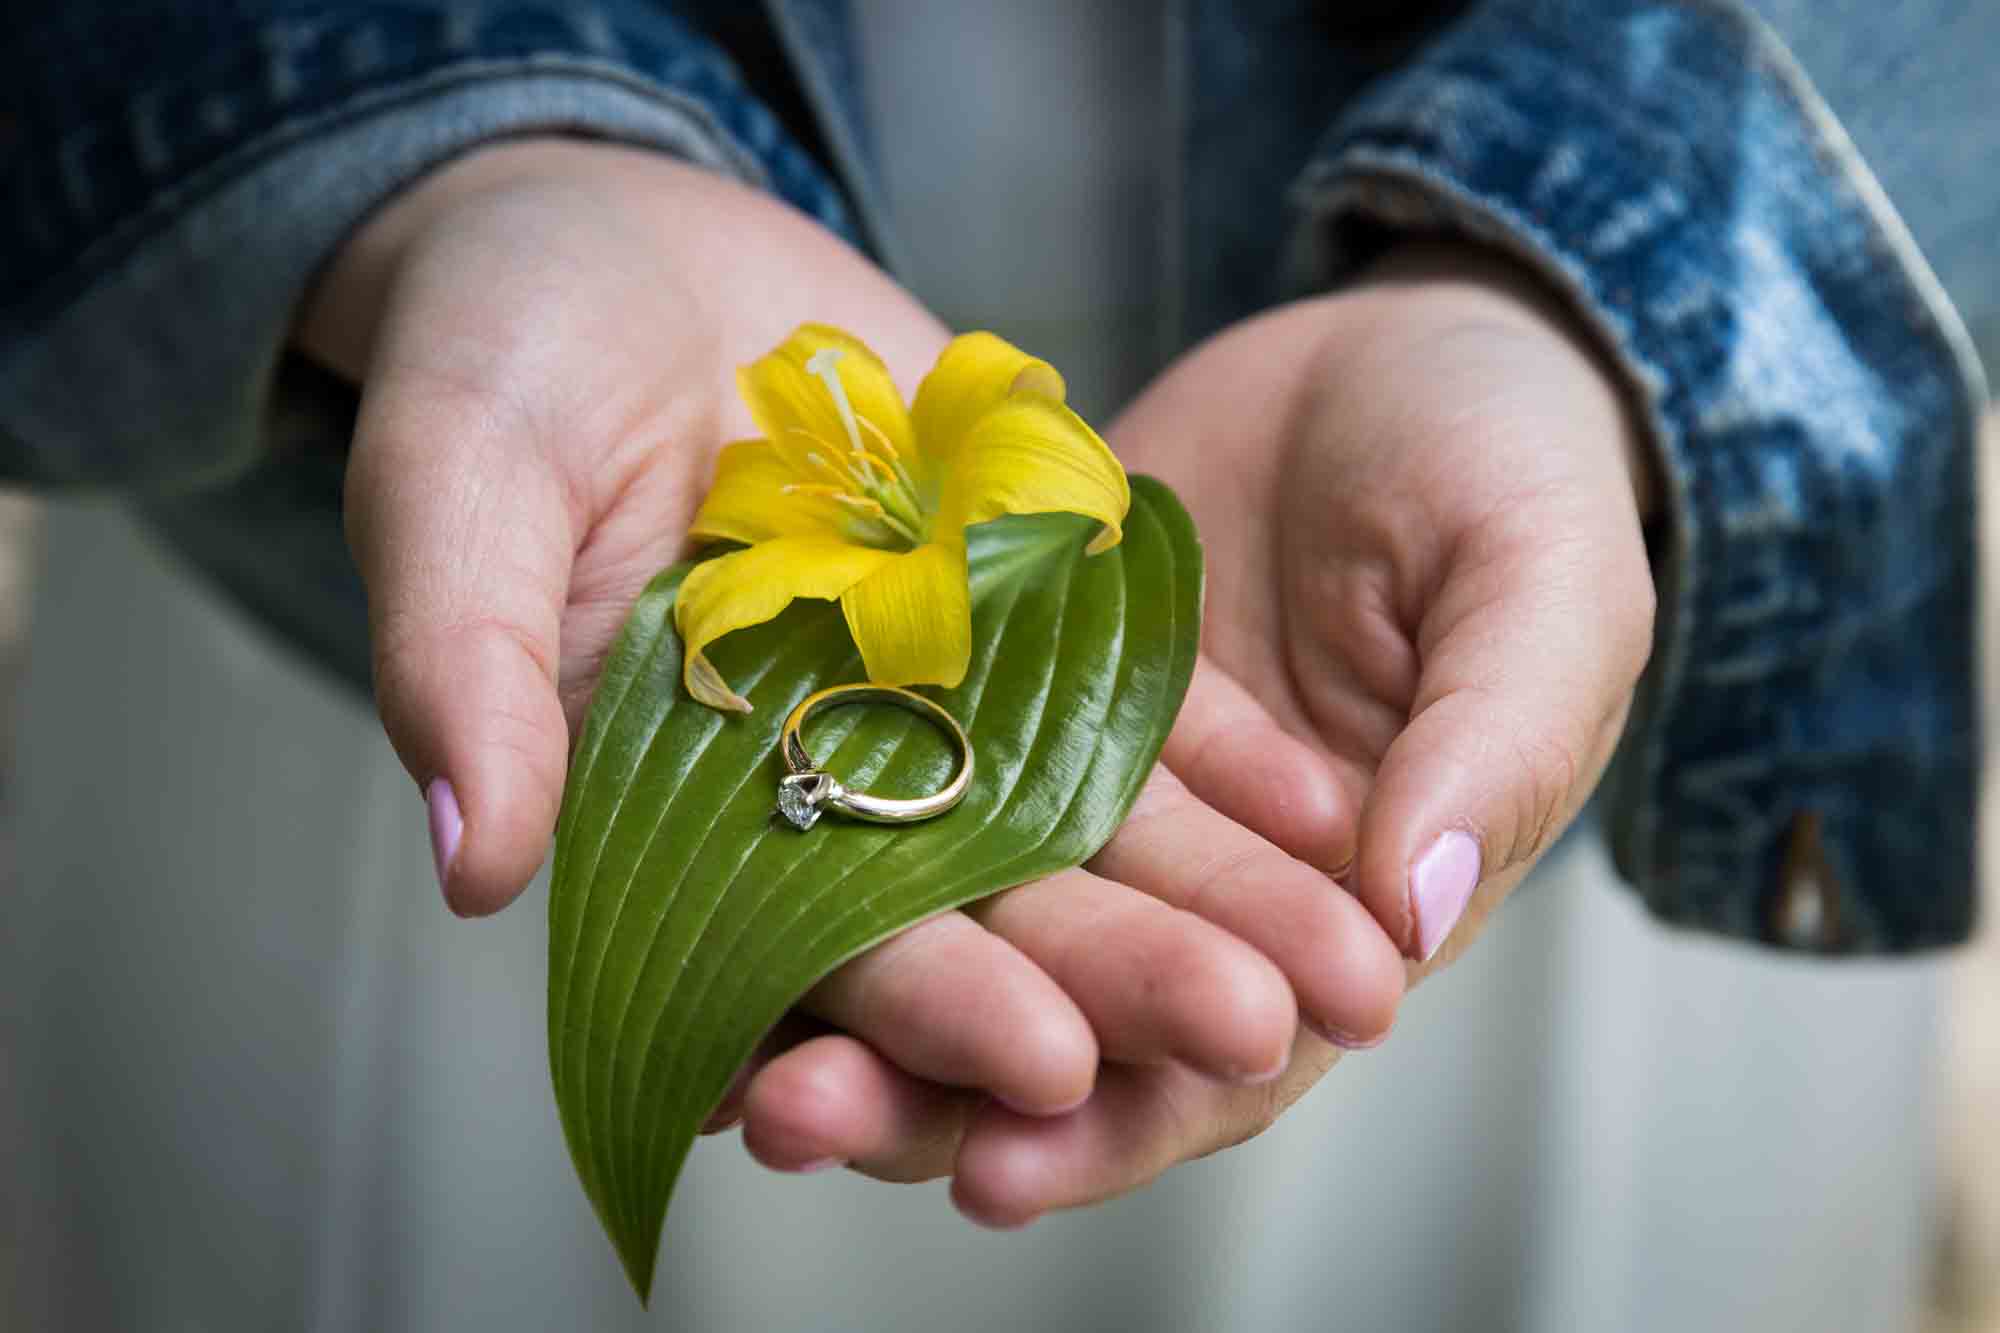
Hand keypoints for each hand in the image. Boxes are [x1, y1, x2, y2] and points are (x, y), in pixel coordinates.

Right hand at [296, 141, 1404, 1163]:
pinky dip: (1230, 754)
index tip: (1043, 1062)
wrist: (609, 241)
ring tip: (1353, 971)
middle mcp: (825, 773)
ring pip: (1093, 821)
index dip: (925, 1005)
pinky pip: (1137, 693)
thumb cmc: (494, 353)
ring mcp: (939, 690)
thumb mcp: (453, 477)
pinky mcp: (1023, 601)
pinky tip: (1333, 809)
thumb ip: (465, 658)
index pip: (813, 938)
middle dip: (1122, 975)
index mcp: (683, 803)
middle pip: (991, 902)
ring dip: (1220, 896)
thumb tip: (475, 862)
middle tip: (1253, 1034)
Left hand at [733, 242, 1656, 1223]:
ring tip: (730, 1046)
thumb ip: (1495, 742)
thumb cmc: (1514, 466)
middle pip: (1052, 1017)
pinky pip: (900, 768)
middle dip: (925, 1082)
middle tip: (795, 1113)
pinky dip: (817, 827)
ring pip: (955, 917)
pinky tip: (702, 871)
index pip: (1220, 1061)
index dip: (1115, 1124)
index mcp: (1331, 907)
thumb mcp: (1543, 586)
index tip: (998, 1173)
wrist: (1403, 343)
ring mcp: (1080, 781)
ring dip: (844, 989)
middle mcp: (1188, 876)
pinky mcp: (1000, 683)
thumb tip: (1413, 911)